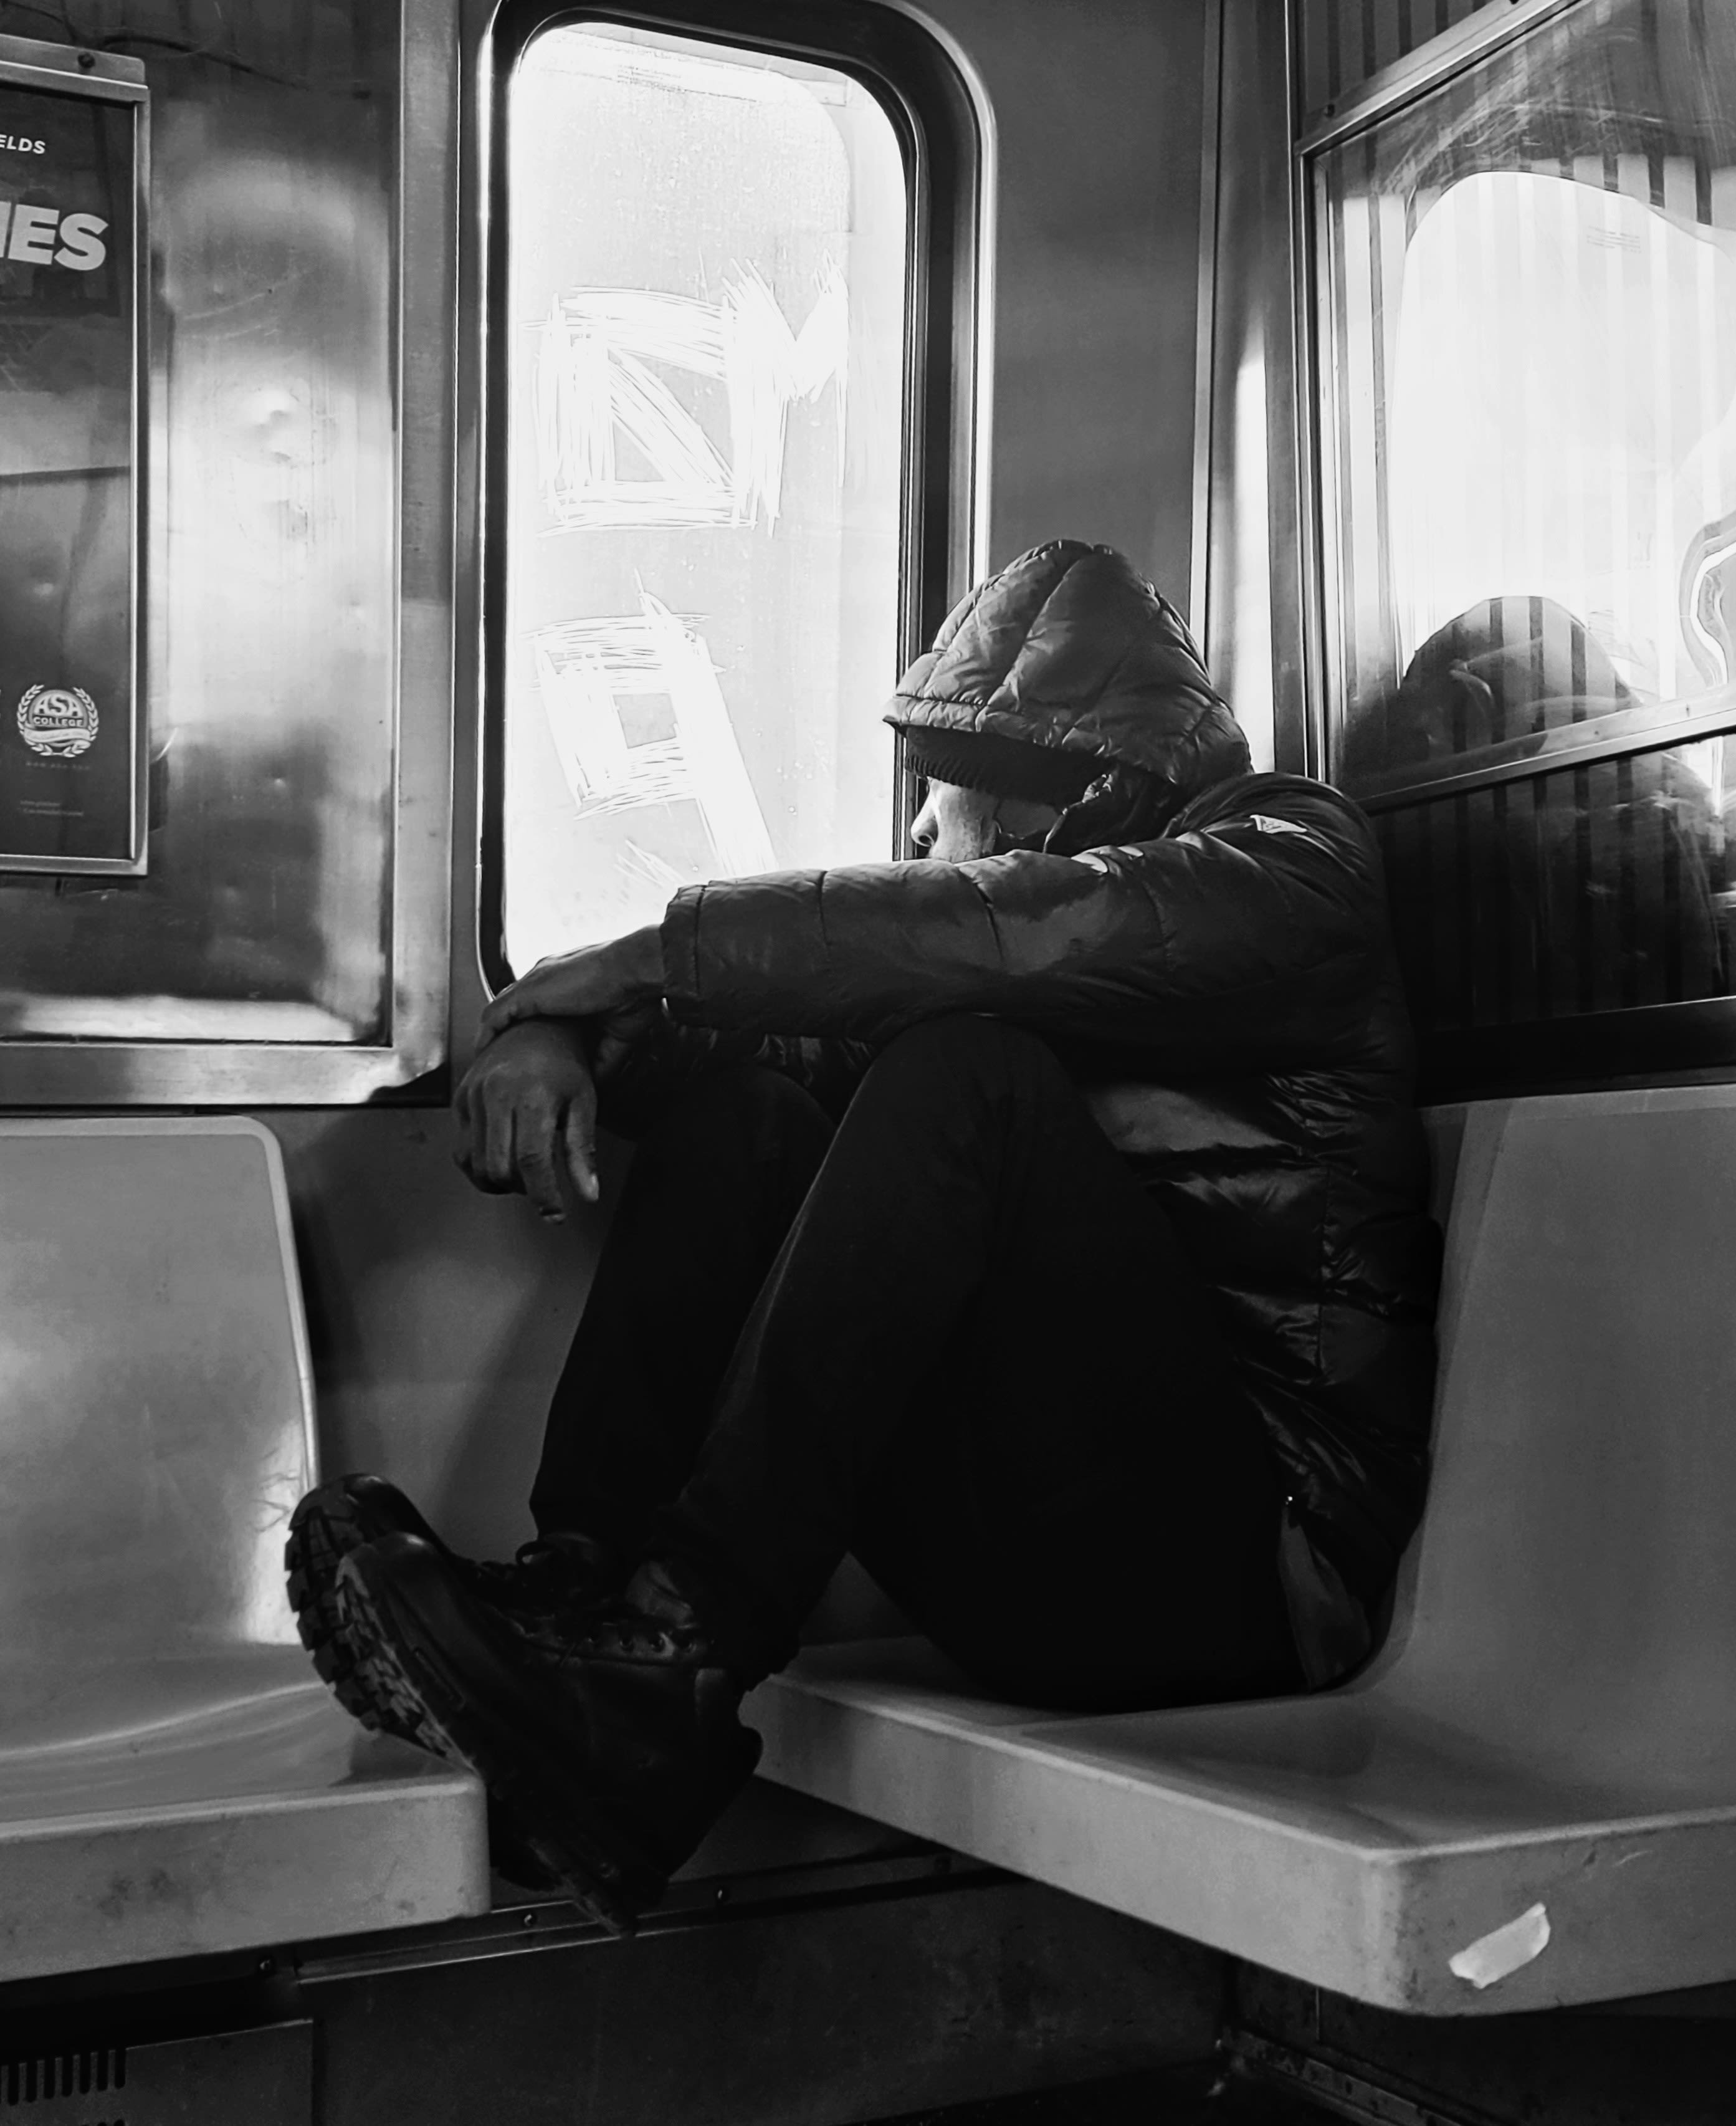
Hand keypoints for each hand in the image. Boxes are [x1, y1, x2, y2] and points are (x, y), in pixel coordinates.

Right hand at [453, 1019, 602, 1216]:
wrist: (535, 1027)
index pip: (532, 1161)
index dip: (543, 1196)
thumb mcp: (584, 1104)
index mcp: (531, 1095)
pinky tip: (500, 1161)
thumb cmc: (564, 1063)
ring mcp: (473, 1096)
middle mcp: (496, 1094)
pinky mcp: (459, 1099)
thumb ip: (583, 1152)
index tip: (555, 1214)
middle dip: (520, 1188)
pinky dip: (478, 1166)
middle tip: (539, 1186)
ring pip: (475, 1163)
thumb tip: (588, 1193)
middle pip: (499, 1167)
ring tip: (521, 1173)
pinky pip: (461, 1149)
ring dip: (498, 1181)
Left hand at [478, 925, 662, 1050]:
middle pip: (513, 1005)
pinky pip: (493, 1016)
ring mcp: (534, 982)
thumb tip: (591, 1085)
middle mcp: (545, 976)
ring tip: (488, 1060)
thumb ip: (602, 1059)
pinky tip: (483, 1053)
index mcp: (566, 980)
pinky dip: (486, 1034)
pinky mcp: (528, 992)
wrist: (636, 968)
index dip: (530, 1026)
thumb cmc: (636, 994)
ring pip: (499, 1010)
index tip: (528, 1050)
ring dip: (492, 1035)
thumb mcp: (617, 1034)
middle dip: (506, 1031)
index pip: (537, 1002)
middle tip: (504, 1059)